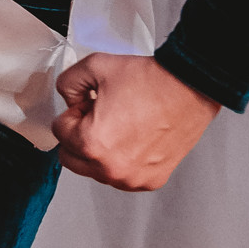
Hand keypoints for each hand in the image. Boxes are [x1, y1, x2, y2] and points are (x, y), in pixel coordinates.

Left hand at [51, 52, 219, 190]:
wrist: (188, 88)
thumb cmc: (150, 81)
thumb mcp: (95, 66)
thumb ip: (68, 83)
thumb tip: (68, 98)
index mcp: (92, 143)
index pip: (60, 131)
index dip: (73, 111)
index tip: (88, 103)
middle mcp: (112, 168)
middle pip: (72, 158)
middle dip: (79, 135)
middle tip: (99, 115)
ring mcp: (133, 178)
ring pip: (96, 170)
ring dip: (100, 150)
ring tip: (120, 123)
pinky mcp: (151, 180)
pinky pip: (122, 175)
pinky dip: (122, 159)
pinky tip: (134, 135)